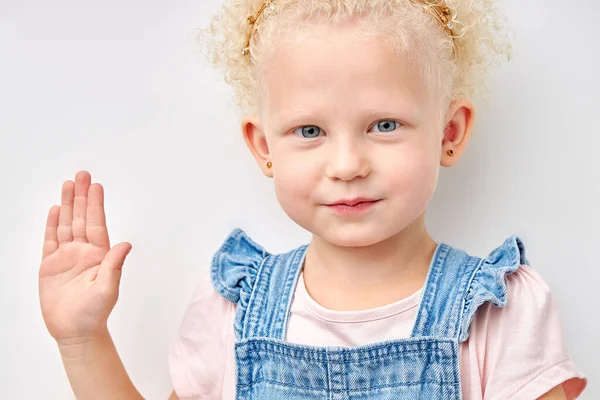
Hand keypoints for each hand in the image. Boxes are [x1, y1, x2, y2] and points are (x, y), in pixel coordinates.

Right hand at [39, 171, 131, 344]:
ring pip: (66, 224)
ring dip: (67, 205)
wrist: (75, 331)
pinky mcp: (50, 265)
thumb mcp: (107, 289)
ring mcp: (67, 257)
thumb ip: (114, 266)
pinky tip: (55, 210)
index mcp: (99, 255)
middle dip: (82, 196)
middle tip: (82, 175)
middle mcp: (84, 252)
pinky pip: (50, 240)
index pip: (97, 224)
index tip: (96, 186)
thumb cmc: (94, 313)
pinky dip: (52, 224)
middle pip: (82, 218)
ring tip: (68, 185)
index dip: (96, 204)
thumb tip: (126, 245)